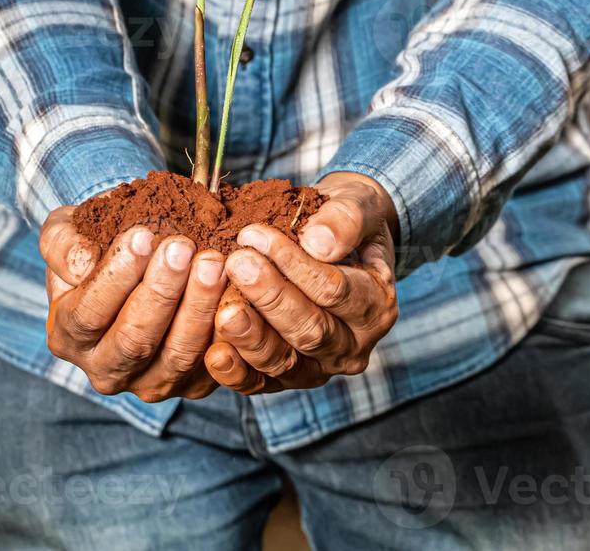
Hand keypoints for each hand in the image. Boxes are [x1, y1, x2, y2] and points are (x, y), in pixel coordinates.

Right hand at [40, 205, 227, 401]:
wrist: (134, 265)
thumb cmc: (96, 244)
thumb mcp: (65, 232)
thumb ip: (62, 244)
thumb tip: (80, 263)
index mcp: (68, 336)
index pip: (89, 313)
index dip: (116, 276)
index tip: (142, 236)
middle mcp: (105, 370)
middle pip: (134, 340)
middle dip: (162, 291)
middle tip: (183, 247)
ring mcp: (150, 384)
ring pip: (177, 355)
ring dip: (199, 308)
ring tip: (213, 262)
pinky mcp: (191, 386)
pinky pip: (214, 363)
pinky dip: (227, 330)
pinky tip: (236, 289)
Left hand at [204, 172, 398, 393]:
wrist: (333, 242)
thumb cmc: (344, 221)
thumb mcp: (358, 206)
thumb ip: (346, 219)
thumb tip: (320, 242)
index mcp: (376, 305)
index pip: (334, 291)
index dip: (294, 264)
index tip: (255, 235)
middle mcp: (353, 346)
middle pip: (311, 331)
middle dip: (270, 297)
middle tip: (237, 264)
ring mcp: (319, 368)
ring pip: (284, 362)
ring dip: (251, 335)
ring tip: (222, 307)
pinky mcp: (285, 378)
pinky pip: (260, 383)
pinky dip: (236, 372)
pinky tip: (213, 352)